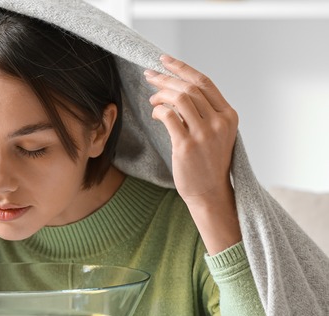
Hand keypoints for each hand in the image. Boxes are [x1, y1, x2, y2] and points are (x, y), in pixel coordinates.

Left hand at [145, 55, 241, 253]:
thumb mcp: (216, 134)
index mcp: (229, 115)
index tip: (164, 60)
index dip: (182, 68)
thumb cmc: (208, 163)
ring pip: (179, 98)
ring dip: (161, 94)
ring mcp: (204, 133)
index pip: (204, 82)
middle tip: (149, 76)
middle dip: (166, 78)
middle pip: (189, 87)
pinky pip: (168, 116)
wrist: (210, 193)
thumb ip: (205, 113)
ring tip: (152, 99)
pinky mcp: (187, 145)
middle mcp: (219, 121)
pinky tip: (154, 113)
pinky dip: (158, 111)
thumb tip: (179, 91)